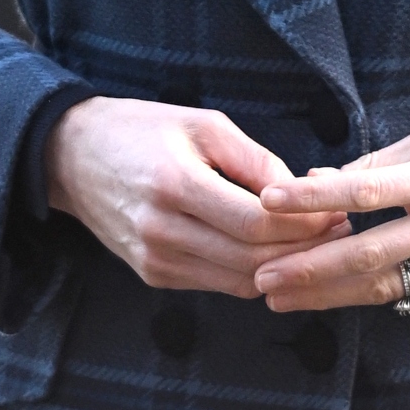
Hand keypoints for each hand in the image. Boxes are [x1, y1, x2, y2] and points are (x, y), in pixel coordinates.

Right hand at [45, 98, 343, 296]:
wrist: (70, 157)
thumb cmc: (142, 130)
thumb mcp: (202, 125)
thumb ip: (256, 161)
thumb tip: (303, 196)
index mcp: (175, 183)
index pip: (256, 222)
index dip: (304, 225)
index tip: (337, 213)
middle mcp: (162, 230)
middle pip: (254, 258)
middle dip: (305, 250)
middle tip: (339, 231)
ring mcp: (156, 259)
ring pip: (241, 281)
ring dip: (285, 268)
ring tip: (316, 245)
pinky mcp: (154, 275)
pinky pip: (219, 284)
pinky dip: (254, 273)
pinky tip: (277, 254)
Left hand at [249, 111, 409, 311]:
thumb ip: (380, 160)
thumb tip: (317, 180)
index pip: (368, 191)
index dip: (315, 199)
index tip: (269, 201)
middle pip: (370, 254)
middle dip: (310, 269)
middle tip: (261, 277)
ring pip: (384, 284)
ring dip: (327, 293)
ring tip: (280, 295)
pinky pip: (407, 289)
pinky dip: (364, 292)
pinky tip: (326, 293)